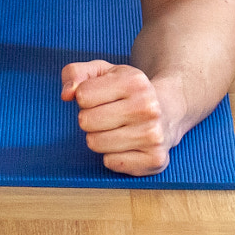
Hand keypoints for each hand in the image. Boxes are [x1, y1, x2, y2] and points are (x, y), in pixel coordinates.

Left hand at [61, 59, 172, 175]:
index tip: (101, 98)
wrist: (168, 111)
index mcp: (135, 81)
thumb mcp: (104, 72)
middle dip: (90, 119)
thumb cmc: (129, 92)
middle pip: (86, 121)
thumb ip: (76, 73)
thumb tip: (66, 94)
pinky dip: (113, 155)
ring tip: (117, 129)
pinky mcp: (154, 159)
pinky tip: (127, 145)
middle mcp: (147, 107)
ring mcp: (153, 135)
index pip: (82, 95)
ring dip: (99, 138)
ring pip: (96, 143)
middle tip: (108, 116)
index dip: (85, 97)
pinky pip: (110, 162)